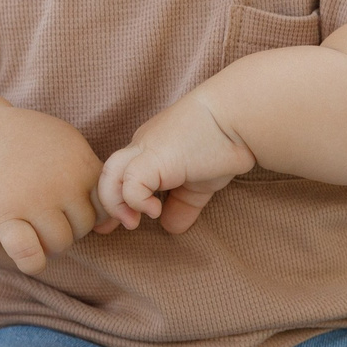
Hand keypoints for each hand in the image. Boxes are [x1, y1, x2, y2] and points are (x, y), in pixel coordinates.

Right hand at [0, 107, 108, 274]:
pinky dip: (32, 261)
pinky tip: (28, 256)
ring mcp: (33, 200)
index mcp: (83, 167)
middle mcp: (62, 184)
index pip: (103, 211)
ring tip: (30, 222)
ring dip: (47, 242)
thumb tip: (113, 227)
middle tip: (42, 210)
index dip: (85, 210)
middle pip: (82, 229)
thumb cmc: (35, 150)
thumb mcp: (71, 152)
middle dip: (65, 226)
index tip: (67, 200)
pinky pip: (29, 253)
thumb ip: (94, 184)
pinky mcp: (4, 216)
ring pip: (59, 244)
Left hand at [94, 92, 257, 235]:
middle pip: (108, 173)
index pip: (123, 175)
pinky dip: (136, 201)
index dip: (121, 200)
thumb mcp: (199, 182)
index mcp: (151, 150)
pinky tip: (155, 211)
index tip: (128, 221)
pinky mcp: (153, 158)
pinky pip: (129, 182)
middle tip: (120, 226)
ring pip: (109, 174)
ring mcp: (145, 149)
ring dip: (114, 204)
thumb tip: (171, 227)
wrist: (237, 118)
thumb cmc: (225, 143)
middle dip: (108, 203)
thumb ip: (183, 204)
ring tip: (132, 222)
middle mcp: (143, 147)